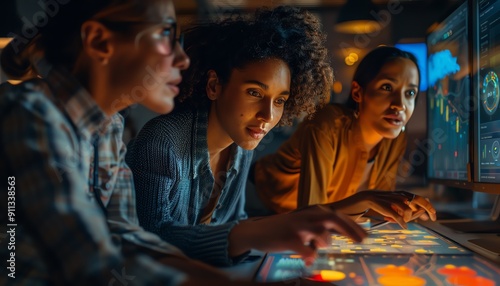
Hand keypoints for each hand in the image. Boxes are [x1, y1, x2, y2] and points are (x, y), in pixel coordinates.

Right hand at [229, 205, 366, 264]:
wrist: (257, 231)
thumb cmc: (284, 228)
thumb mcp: (304, 221)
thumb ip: (322, 225)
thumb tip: (345, 231)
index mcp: (311, 211)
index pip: (337, 215)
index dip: (353, 225)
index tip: (365, 236)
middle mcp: (306, 216)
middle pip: (333, 219)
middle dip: (351, 230)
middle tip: (363, 241)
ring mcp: (298, 227)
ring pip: (322, 236)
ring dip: (323, 244)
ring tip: (314, 247)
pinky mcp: (289, 239)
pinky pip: (307, 251)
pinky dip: (310, 256)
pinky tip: (307, 259)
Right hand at [328, 190, 436, 228]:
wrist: (334, 211)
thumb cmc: (352, 215)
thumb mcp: (374, 215)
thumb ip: (388, 215)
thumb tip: (402, 220)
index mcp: (384, 195)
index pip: (408, 196)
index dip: (422, 203)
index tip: (431, 214)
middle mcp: (382, 193)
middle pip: (410, 196)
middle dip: (424, 205)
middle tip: (433, 216)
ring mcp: (375, 195)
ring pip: (400, 202)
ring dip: (409, 214)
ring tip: (410, 223)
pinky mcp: (369, 200)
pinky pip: (388, 208)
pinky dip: (398, 218)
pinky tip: (403, 226)